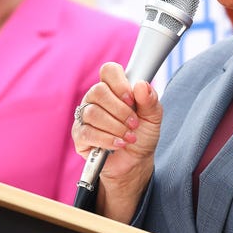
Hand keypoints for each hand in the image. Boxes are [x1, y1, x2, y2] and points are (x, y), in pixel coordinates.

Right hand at [71, 61, 162, 220]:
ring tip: (129, 137)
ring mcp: (85, 115)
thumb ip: (150, 100)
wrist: (135, 161)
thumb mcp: (153, 117)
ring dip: (116, 126)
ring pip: (93, 112)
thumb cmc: (142, 134)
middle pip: (98, 91)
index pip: (109, 70)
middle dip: (120, 110)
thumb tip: (141, 85)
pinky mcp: (79, 134)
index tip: (132, 99)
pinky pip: (87, 132)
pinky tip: (119, 144)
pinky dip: (106, 139)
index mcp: (114, 88)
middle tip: (134, 123)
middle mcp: (96, 98)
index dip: (120, 83)